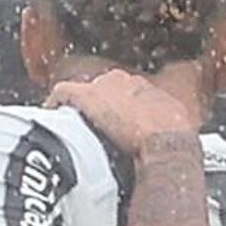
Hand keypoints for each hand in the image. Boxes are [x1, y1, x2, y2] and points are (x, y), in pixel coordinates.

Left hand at [46, 66, 199, 153]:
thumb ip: (162, 128)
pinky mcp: (86, 96)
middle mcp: (124, 81)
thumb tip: (162, 143)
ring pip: (84, 92)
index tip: (114, 125)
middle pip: (104, 90)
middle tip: (95, 129)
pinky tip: (50, 114)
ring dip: (79, 109)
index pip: (125, 93)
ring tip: (75, 128)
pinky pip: (63, 93)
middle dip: (99, 107)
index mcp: (145, 88)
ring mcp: (104, 87)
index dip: (117, 110)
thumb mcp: (174, 129)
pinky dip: (55, 102)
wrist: (166, 144)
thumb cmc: (174, 143)